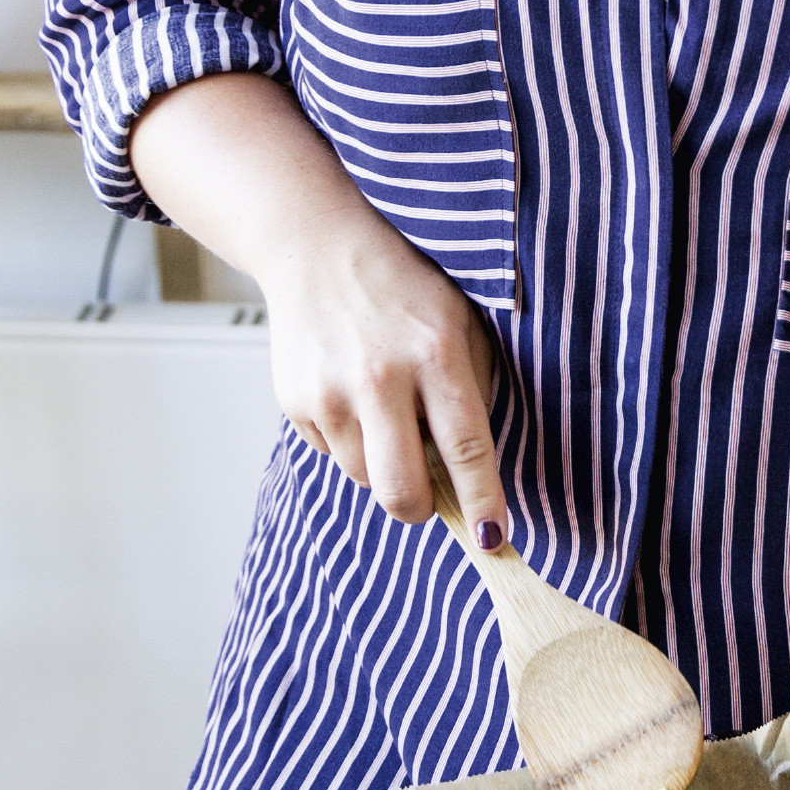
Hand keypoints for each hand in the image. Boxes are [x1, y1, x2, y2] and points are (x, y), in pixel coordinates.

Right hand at [261, 214, 509, 548]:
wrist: (317, 248)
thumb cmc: (404, 291)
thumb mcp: (461, 325)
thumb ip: (470, 393)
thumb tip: (469, 472)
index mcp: (437, 355)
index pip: (468, 449)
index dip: (483, 504)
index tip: (494, 540)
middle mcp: (381, 379)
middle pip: (402, 490)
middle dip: (423, 509)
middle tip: (434, 498)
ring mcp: (330, 393)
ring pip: (365, 478)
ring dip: (385, 467)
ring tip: (390, 415)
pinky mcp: (295, 401)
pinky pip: (332, 454)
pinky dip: (352, 442)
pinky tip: (355, 397)